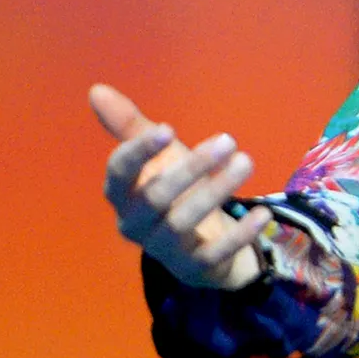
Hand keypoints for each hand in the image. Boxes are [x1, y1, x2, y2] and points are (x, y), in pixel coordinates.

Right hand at [91, 83, 270, 289]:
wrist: (201, 244)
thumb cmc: (174, 190)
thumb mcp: (158, 158)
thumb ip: (131, 127)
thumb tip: (96, 89)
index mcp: (122, 195)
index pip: (119, 174)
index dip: (139, 152)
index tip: (169, 129)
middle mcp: (134, 224)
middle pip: (156, 197)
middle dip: (192, 167)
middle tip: (229, 140)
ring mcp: (162, 249)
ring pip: (183, 221)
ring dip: (218, 190)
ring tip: (246, 162)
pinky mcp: (192, 268)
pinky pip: (213, 254)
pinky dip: (239, 234)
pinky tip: (262, 213)